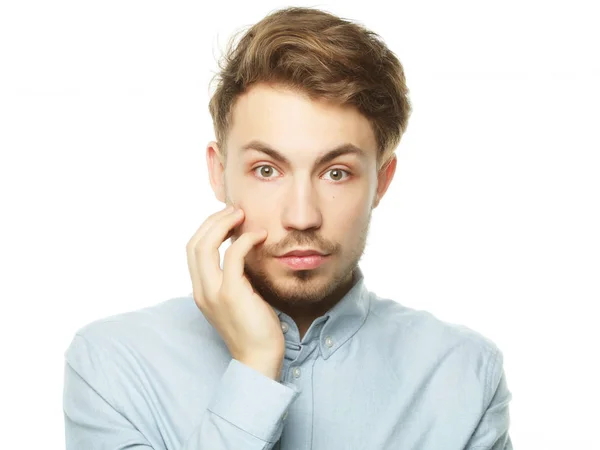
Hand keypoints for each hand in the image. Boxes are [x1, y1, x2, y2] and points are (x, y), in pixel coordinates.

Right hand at [186, 205, 284, 379]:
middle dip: (212, 221)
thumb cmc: (255, 328)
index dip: (207, 229)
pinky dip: (244, 239)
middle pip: (193, 243)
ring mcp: (213, 292)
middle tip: (234, 210)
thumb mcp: (238, 298)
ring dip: (223, 224)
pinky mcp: (231, 293)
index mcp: (200, 291)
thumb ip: (234, 276)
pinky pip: (232, 255)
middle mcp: (201, 290)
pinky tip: (259, 235)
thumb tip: (243, 250)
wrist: (259, 358)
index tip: (228, 218)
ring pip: (204, 245)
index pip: (192, 250)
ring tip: (242, 215)